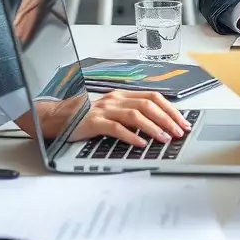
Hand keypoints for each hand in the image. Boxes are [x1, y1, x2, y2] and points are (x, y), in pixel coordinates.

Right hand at [70, 90, 191, 146]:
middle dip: (167, 118)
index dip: (170, 108)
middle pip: (148, 104)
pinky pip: (116, 128)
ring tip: (164, 138)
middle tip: (178, 132)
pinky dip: (130, 136)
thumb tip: (157, 125)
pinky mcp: (94, 122)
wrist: (56, 118)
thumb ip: (129, 114)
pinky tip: (140, 144)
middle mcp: (115, 99)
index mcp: (122, 95)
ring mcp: (104, 110)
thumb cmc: (85, 117)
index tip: (183, 121)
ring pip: (135, 115)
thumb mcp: (111, 111)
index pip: (153, 97)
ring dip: (153, 127)